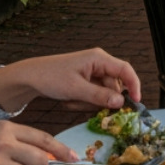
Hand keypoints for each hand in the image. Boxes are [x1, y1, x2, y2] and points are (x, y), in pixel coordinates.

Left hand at [0, 49, 140, 114]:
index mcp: (99, 58)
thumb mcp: (75, 89)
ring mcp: (92, 72)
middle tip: (84, 105)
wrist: (29, 78)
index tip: (135, 102)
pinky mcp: (86, 81)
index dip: (134, 85)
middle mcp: (99, 63)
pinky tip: (69, 100)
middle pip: (114, 85)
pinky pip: (93, 95)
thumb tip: (121, 103)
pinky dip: (83, 101)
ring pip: (103, 93)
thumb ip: (99, 96)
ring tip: (71, 101)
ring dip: (89, 102)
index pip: (125, 70)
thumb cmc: (50, 77)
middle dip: (101, 99)